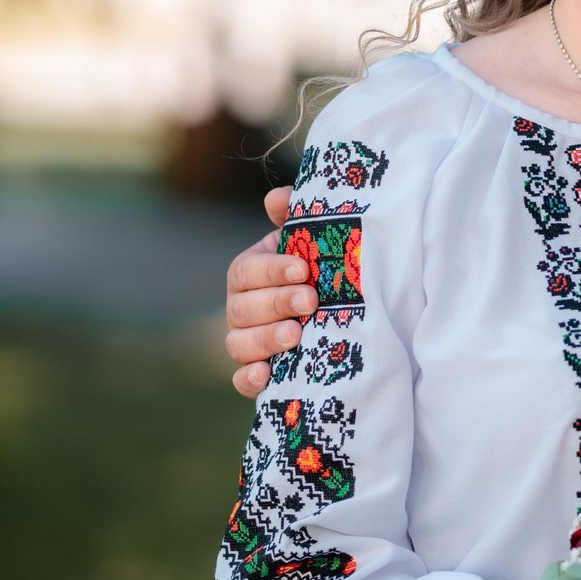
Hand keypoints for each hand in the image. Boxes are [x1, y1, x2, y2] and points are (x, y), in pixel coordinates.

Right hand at [226, 186, 308, 396]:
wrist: (341, 309)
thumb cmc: (322, 269)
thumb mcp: (313, 241)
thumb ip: (297, 217)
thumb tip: (276, 198)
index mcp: (248, 273)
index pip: (245, 270)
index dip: (271, 270)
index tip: (303, 268)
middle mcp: (240, 308)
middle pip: (243, 308)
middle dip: (276, 303)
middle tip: (311, 301)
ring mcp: (246, 342)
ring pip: (239, 344)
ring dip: (265, 340)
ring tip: (296, 334)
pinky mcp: (257, 374)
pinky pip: (241, 381)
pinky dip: (249, 380)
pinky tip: (266, 375)